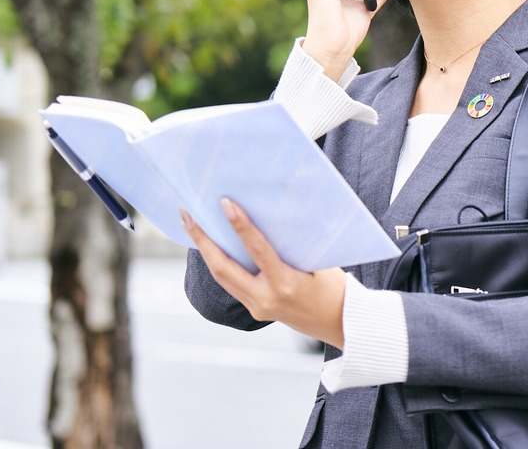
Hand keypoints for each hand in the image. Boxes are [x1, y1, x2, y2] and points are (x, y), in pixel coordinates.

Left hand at [182, 199, 346, 347]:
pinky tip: (214, 247)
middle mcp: (266, 298)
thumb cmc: (335, 287)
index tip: (225, 203)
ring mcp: (258, 307)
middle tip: (187, 214)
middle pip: (223, 268)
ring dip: (206, 251)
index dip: (240, 225)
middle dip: (202, 240)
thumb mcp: (318, 262)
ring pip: (222, 278)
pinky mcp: (256, 310)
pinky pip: (232, 284)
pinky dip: (221, 263)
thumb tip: (267, 220)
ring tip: (192, 226)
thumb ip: (291, 247)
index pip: (257, 249)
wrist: (340, 324)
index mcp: (286, 284)